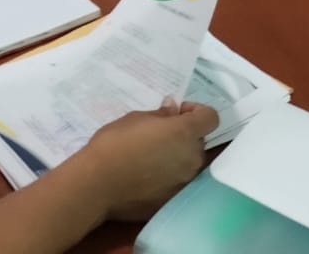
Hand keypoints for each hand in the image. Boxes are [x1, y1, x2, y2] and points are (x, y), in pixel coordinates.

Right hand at [78, 100, 217, 222]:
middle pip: (199, 141)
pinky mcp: (174, 199)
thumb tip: (173, 110)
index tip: (177, 113)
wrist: (98, 184)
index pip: (211, 117)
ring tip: (151, 158)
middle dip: (184, 135)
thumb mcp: (135, 119)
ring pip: (189, 163)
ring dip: (177, 156)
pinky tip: (146, 176)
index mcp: (184, 133)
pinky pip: (178, 182)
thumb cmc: (114, 144)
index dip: (197, 111)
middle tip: (158, 135)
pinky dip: (169, 176)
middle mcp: (192, 158)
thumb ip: (160, 115)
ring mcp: (185, 181)